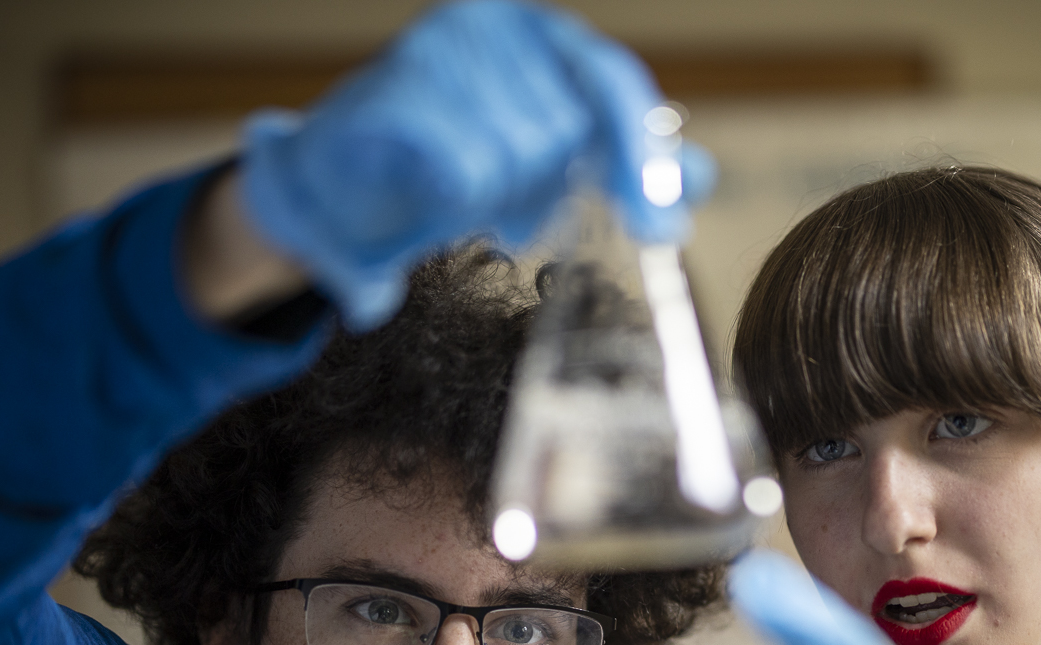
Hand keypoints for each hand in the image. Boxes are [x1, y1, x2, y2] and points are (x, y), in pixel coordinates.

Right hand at [238, 0, 715, 329]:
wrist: (339, 187)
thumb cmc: (449, 166)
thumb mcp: (550, 167)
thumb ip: (622, 163)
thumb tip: (701, 177)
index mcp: (533, 30)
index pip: (611, 84)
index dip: (640, 159)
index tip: (661, 226)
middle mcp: (489, 22)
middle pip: (566, 130)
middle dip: (546, 187)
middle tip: (509, 205)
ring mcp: (438, 48)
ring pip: (519, 153)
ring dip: (499, 197)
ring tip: (466, 197)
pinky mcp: (394, 89)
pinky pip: (464, 168)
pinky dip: (455, 199)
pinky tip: (434, 195)